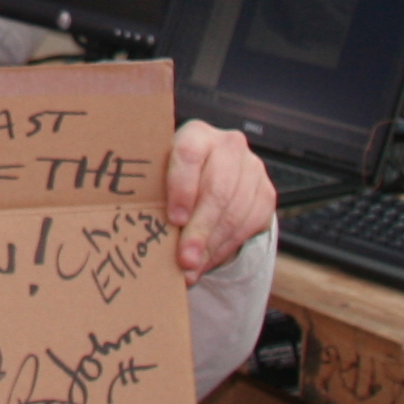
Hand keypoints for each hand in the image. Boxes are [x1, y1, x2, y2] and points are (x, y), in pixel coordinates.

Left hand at [169, 121, 274, 282]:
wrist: (212, 171)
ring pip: (233, 213)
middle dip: (199, 231)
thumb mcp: (160, 175)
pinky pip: (248, 226)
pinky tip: (207, 262)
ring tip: (192, 270)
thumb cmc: (174, 176)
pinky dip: (225, 248)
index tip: (175, 220)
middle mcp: (229, 145)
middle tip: (184, 260)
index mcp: (196, 134)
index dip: (181, 189)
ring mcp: (252, 168)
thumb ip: (153, 193)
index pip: (189, 155)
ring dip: (211, 247)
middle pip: (216, 191)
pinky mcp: (266, 193)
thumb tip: (137, 232)